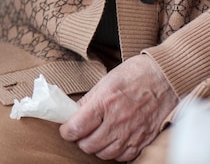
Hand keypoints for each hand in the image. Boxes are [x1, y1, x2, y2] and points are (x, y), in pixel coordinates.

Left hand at [59, 55, 177, 161]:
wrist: (165, 78)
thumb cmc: (134, 75)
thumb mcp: (105, 82)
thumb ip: (88, 101)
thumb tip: (73, 113)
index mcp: (104, 103)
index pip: (77, 127)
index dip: (67, 131)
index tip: (66, 129)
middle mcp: (117, 121)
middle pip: (89, 145)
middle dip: (80, 140)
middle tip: (81, 132)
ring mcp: (132, 133)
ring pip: (105, 154)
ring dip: (96, 148)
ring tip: (96, 137)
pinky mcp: (144, 140)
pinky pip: (124, 156)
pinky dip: (115, 152)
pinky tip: (113, 141)